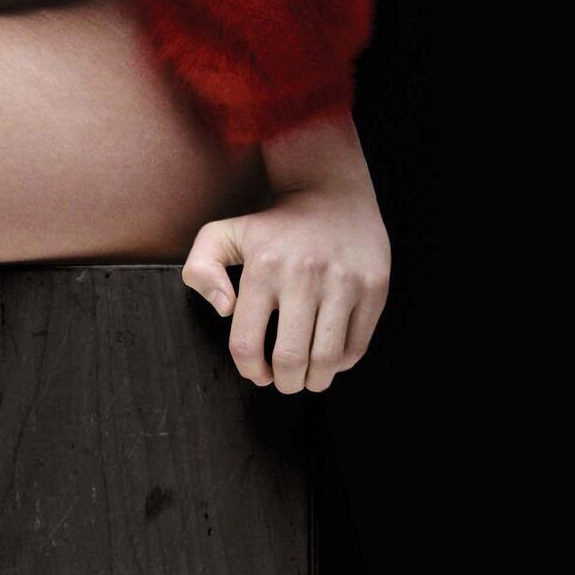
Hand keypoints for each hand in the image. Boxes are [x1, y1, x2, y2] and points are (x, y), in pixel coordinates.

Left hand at [182, 181, 390, 391]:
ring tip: (308, 375)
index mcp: (263, 268)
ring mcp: (342, 283)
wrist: (331, 192)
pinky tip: (330, 354)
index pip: (247, 343)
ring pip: (327, 360)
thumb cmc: (275, 224)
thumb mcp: (226, 234)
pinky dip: (341, 363)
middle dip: (284, 382)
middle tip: (284, 379)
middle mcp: (303, 275)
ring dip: (314, 380)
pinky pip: (356, 347)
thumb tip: (223, 309)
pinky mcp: (373, 288)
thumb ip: (201, 268)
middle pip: (290, 360)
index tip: (257, 372)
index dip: (249, 370)